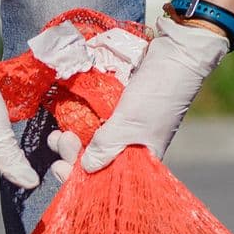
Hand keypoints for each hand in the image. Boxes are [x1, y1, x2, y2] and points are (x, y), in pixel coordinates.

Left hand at [46, 10, 229, 182]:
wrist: (177, 53)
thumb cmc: (158, 94)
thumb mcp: (128, 125)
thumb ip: (106, 147)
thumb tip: (86, 168)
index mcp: (143, 159)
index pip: (109, 180)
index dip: (82, 178)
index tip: (61, 168)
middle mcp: (133, 147)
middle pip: (96, 161)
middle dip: (73, 155)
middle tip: (61, 140)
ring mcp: (125, 127)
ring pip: (92, 142)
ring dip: (72, 139)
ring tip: (57, 133)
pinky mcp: (119, 109)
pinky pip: (95, 121)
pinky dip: (80, 122)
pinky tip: (64, 118)